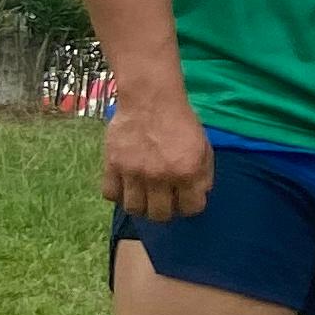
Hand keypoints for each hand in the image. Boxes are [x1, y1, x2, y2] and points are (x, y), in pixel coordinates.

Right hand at [101, 93, 214, 221]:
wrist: (151, 99)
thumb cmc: (181, 122)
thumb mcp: (204, 147)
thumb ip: (204, 174)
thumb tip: (199, 195)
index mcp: (187, 171)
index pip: (191, 209)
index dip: (190, 206)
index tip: (185, 198)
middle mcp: (160, 176)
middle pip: (160, 215)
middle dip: (165, 211)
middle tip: (164, 200)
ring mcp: (134, 172)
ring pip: (134, 209)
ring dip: (141, 206)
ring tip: (144, 196)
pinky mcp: (113, 165)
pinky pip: (111, 194)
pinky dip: (118, 194)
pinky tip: (126, 186)